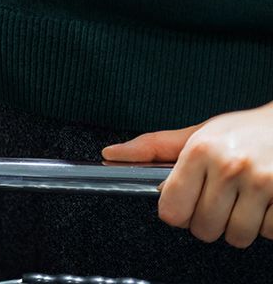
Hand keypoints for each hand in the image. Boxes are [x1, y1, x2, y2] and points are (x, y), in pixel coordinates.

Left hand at [103, 102, 272, 247]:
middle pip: (203, 228)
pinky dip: (267, 225)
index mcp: (201, 150)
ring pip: (237, 236)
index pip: (171, 210)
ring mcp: (262, 183)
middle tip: (220, 199)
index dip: (177, 212)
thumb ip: (153, 147)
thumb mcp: (197, 133)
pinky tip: (265, 203)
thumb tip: (111, 154)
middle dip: (210, 220)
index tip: (186, 204)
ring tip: (244, 200)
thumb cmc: (244, 130)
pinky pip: (268, 234)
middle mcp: (230, 166)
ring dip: (240, 225)